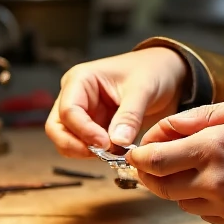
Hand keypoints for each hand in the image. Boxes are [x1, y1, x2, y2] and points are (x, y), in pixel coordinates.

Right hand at [45, 47, 188, 156]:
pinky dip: (97, 153)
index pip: (68, 110)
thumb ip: (129, 115)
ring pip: (68, 140)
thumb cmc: (152, 70)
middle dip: (76, 145)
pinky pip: (85, 145)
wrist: (166, 73)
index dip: (83, 130)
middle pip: (58, 129)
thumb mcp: (144, 89)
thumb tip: (117, 142)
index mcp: (80, 80)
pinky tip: (117, 152)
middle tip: (103, 154)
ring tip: (116, 152)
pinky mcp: (93, 127)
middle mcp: (75, 96)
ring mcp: (83, 113)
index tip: (104, 143)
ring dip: (86, 151)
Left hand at [128, 96, 223, 223]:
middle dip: (148, 172)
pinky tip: (218, 182)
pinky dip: (200, 198)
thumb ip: (206, 114)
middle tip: (151, 160)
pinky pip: (202, 213)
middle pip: (158, 184)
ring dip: (174, 185)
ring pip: (178, 200)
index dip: (139, 153)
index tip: (138, 148)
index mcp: (217, 146)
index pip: (155, 157)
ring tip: (191, 167)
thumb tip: (170, 126)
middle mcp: (215, 179)